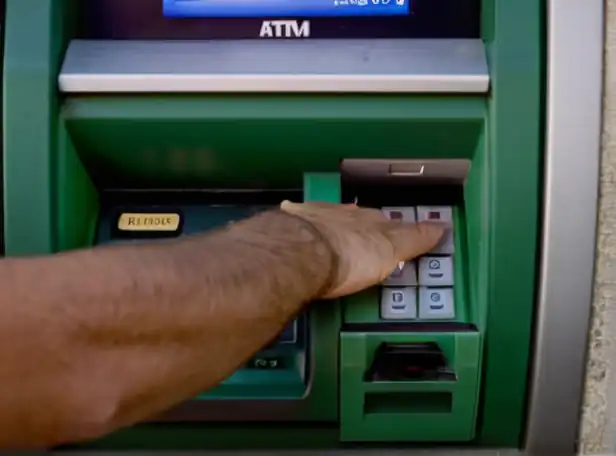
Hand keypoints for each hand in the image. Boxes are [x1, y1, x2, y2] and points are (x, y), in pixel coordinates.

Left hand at [280, 201, 445, 298]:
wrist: (303, 251)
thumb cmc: (351, 257)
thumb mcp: (390, 251)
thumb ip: (414, 239)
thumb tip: (442, 226)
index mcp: (371, 222)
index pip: (389, 223)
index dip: (394, 230)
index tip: (397, 236)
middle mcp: (346, 213)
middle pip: (359, 218)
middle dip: (364, 227)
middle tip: (366, 239)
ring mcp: (317, 215)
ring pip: (331, 216)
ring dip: (334, 224)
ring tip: (334, 236)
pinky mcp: (292, 222)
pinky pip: (299, 217)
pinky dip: (300, 220)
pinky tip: (295, 222)